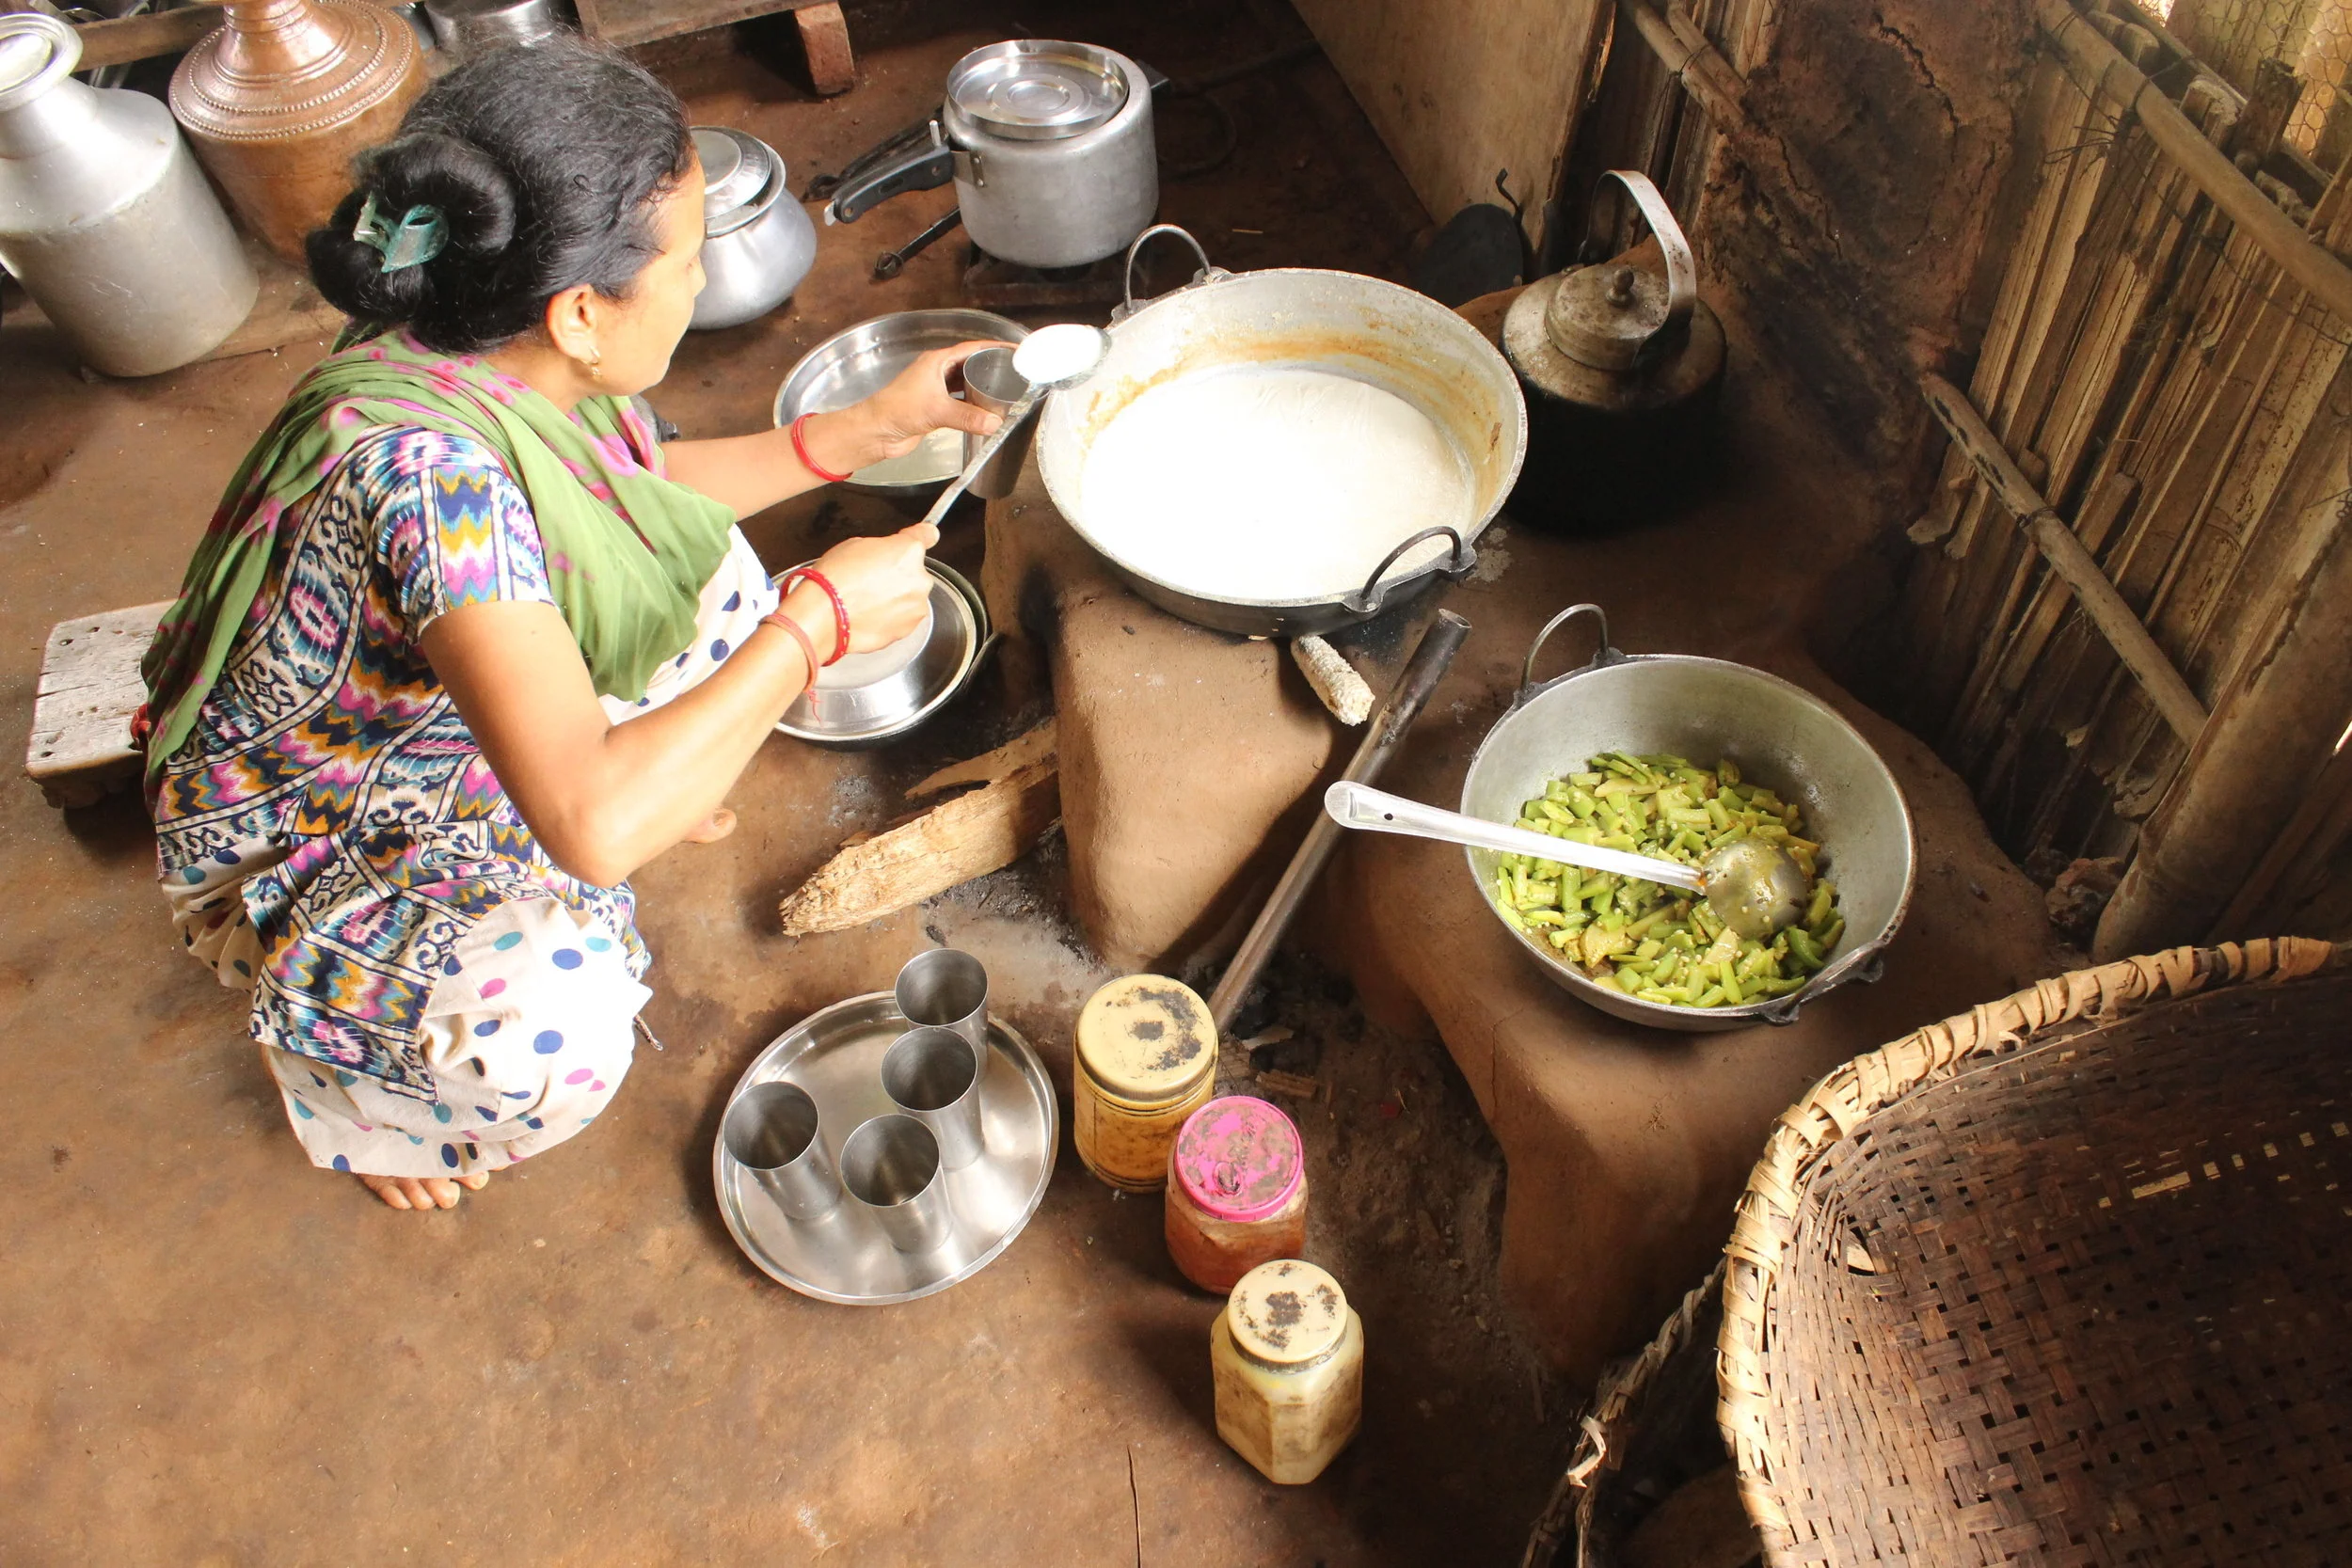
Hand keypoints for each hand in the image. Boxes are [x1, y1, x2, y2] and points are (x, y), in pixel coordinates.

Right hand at [797, 521, 938, 654]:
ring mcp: (916, 606)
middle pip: (915, 572)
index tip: (925, 534)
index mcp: (909, 551)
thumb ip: (883, 547)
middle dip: (899, 574)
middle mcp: (920, 578)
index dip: (922, 534)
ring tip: (867, 600)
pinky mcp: (908, 629)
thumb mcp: (855, 545)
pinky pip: (903, 618)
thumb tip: (889, 552)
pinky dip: (891, 616)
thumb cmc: (835, 579)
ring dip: (896, 597)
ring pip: (911, 597)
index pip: (927, 535)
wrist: (825, 615)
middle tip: (872, 579)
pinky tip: (869, 614)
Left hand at [858, 340, 1007, 459]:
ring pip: (966, 385)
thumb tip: (995, 423)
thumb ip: (968, 417)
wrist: (876, 431)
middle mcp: (938, 372)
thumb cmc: (897, 410)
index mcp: (937, 361)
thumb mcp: (937, 410)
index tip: (1016, 350)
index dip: (995, 347)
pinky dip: (974, 407)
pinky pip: (961, 403)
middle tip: (1015, 376)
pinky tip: (986, 413)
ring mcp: (937, 390)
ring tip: (1006, 394)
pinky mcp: (936, 408)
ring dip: (983, 390)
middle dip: (992, 369)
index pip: (973, 348)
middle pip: (971, 365)